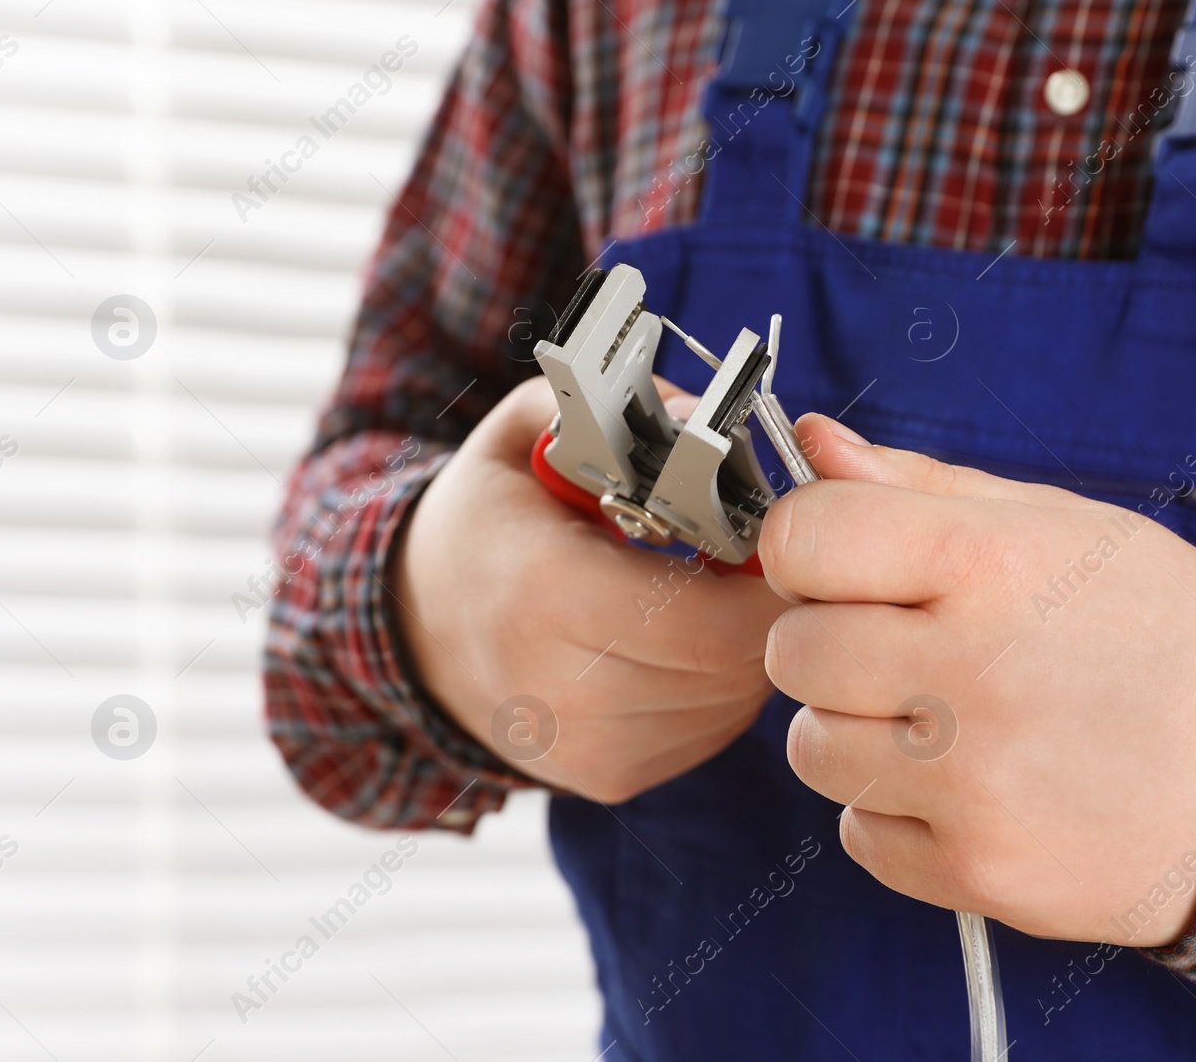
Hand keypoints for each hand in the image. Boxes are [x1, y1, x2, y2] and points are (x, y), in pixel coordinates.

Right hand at [391, 376, 788, 802]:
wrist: (416, 627)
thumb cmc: (489, 520)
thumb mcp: (532, 433)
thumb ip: (627, 416)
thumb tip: (717, 424)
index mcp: (546, 595)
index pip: (710, 623)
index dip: (767, 583)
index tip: (779, 539)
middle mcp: (562, 693)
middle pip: (732, 667)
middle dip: (769, 610)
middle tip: (765, 560)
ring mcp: (585, 749)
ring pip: (732, 704)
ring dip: (750, 648)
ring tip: (719, 593)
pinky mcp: (607, 779)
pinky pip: (710, 732)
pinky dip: (721, 686)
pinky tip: (689, 640)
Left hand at [759, 415, 1195, 946]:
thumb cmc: (1154, 628)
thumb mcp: (1057, 524)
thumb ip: (919, 483)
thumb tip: (812, 445)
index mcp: (990, 564)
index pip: (804, 539)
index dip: (809, 546)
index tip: (843, 563)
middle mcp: (974, 673)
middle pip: (794, 652)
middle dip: (830, 643)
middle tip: (902, 648)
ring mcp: (975, 784)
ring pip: (813, 749)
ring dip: (856, 732)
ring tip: (941, 720)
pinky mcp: (980, 870)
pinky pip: (858, 833)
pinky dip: (895, 812)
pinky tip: (968, 786)